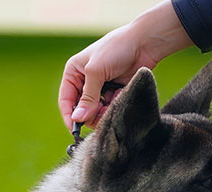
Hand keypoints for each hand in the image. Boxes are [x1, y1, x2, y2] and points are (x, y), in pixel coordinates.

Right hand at [59, 1, 192, 130]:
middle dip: (90, 113)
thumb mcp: (96, 72)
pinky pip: (108, 109)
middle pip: (81, 109)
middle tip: (101, 111)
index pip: (66, 100)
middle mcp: (84, 82)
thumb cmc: (117, 48)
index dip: (69, 115)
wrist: (144, 42)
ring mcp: (99, 88)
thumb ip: (87, 98)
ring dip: (103, 110)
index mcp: (74, 73)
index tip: (75, 129)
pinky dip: (113, 106)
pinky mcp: (112, 92)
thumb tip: (77, 119)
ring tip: (113, 100)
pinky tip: (120, 94)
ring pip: (95, 112)